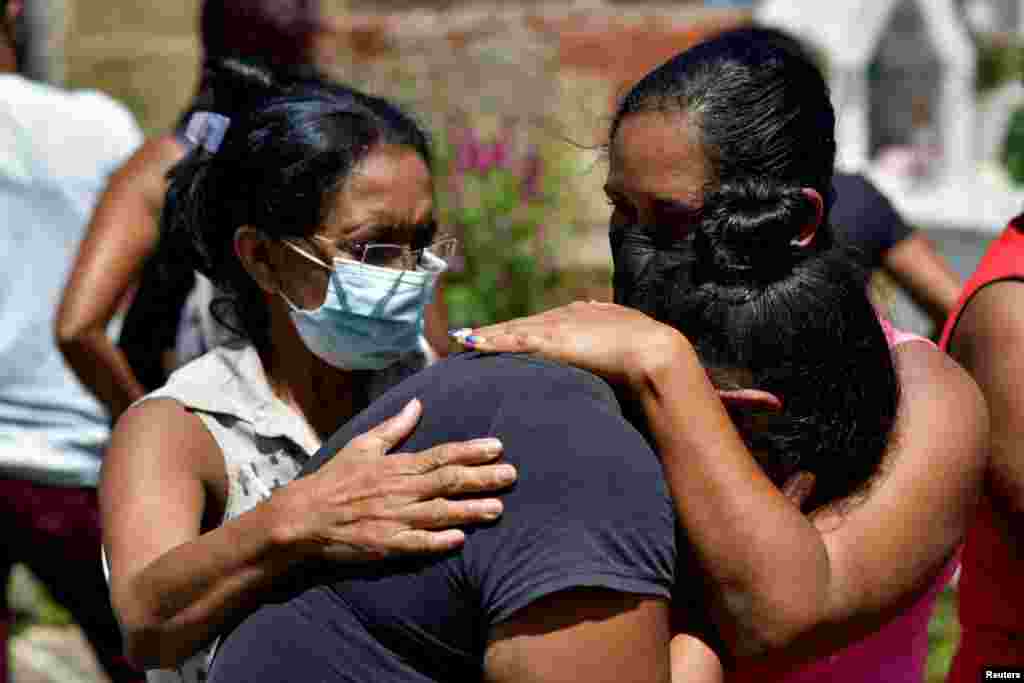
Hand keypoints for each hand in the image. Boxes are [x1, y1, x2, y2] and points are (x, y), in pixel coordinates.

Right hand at [269, 398, 516, 561]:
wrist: (302, 517)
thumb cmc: (333, 480)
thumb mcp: (362, 446)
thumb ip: (393, 427)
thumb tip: (417, 404)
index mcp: (397, 466)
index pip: (442, 456)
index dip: (471, 452)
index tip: (498, 447)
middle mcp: (400, 491)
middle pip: (448, 482)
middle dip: (483, 478)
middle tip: (512, 475)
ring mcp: (394, 519)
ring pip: (440, 513)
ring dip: (470, 510)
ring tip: (498, 508)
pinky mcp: (385, 545)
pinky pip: (416, 544)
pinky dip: (438, 541)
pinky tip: (460, 539)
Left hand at [453, 301, 694, 388]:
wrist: (652, 351)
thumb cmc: (648, 353)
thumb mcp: (627, 345)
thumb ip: (614, 347)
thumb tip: (613, 353)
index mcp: (584, 314)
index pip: (544, 323)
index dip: (523, 329)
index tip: (505, 334)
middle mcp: (566, 315)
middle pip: (522, 323)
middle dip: (497, 330)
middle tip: (470, 334)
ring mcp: (556, 326)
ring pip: (511, 329)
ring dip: (485, 335)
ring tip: (461, 338)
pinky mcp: (550, 340)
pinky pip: (511, 339)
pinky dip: (489, 341)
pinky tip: (469, 342)